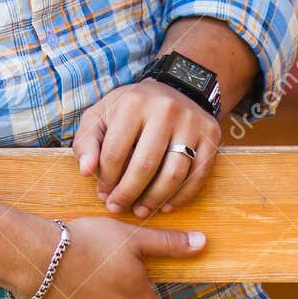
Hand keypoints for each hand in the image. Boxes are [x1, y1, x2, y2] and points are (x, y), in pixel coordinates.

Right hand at [15, 216, 206, 298]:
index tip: (122, 267)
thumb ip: (168, 243)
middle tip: (100, 269)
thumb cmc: (86, 243)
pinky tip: (66, 289)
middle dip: (119, 297)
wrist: (36, 260)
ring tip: (80, 277)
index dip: (139, 284)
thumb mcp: (130, 237)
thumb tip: (203, 242)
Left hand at [71, 79, 220, 217]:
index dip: (106, 179)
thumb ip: (87, 141)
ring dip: (154, 200)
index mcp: (133, 102)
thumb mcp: (101, 115)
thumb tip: (86, 171)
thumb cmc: (129, 109)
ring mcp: (191, 122)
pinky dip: (181, 197)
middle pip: (145, 166)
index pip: (115, 151)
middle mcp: (165, 109)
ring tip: (140, 210)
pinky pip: (198, 176)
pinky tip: (165, 206)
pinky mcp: (211, 135)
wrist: (174, 88)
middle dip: (128, 193)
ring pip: (173, 175)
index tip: (102, 194)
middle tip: (118, 207)